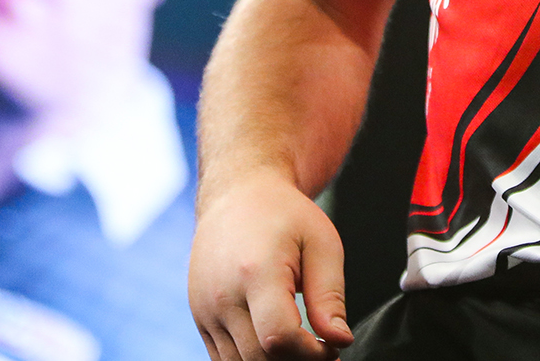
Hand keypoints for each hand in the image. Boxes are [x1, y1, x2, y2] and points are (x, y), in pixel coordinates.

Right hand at [189, 175, 355, 360]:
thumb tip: (339, 340)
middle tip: (322, 351)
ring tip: (301, 348)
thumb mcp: (320, 243)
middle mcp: (222, 295)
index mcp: (255, 272)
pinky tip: (277, 346)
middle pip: (259, 358)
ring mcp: (205, 309)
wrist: (237, 194)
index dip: (311, 355)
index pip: (278, 338)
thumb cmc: (284, 214)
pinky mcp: (200, 318)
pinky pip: (224, 359)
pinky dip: (252, 360)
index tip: (331, 347)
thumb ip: (329, 295)